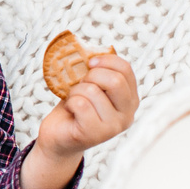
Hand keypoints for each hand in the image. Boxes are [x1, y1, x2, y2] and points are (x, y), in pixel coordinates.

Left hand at [21, 55, 137, 188]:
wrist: (59, 137)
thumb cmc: (76, 108)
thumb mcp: (90, 86)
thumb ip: (97, 72)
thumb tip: (90, 51)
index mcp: (130, 99)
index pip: (126, 69)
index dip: (106, 60)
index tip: (90, 62)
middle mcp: (128, 115)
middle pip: (115, 80)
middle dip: (91, 75)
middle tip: (80, 83)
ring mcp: (113, 127)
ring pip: (93, 91)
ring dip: (75, 91)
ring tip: (74, 101)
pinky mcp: (95, 134)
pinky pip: (81, 104)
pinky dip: (70, 102)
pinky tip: (71, 111)